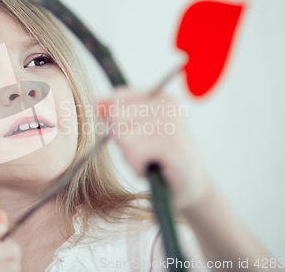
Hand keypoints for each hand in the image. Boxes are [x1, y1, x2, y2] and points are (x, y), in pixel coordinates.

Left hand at [96, 86, 212, 211]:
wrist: (187, 188)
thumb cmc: (156, 158)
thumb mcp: (132, 132)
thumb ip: (114, 114)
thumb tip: (97, 103)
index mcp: (159, 95)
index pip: (116, 100)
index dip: (115, 124)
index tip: (135, 136)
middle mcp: (168, 103)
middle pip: (116, 116)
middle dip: (122, 141)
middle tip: (143, 152)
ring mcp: (173, 122)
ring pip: (124, 136)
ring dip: (130, 156)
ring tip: (148, 160)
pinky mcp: (174, 144)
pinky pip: (135, 153)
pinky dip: (137, 166)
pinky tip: (152, 169)